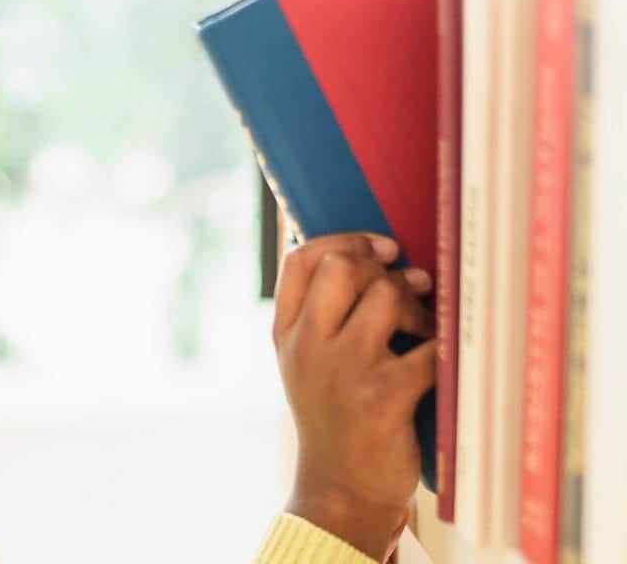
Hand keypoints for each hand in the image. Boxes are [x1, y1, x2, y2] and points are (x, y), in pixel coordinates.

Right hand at [272, 233, 435, 561]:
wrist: (340, 490)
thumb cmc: (334, 417)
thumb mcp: (305, 362)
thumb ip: (321, 312)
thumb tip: (380, 254)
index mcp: (286, 334)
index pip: (301, 259)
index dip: (345, 240)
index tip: (383, 250)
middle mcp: (307, 346)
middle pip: (342, 266)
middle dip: (383, 269)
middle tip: (410, 287)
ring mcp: (343, 370)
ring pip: (386, 296)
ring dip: (417, 306)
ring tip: (424, 329)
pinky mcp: (383, 396)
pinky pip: (430, 346)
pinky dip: (446, 347)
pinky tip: (442, 359)